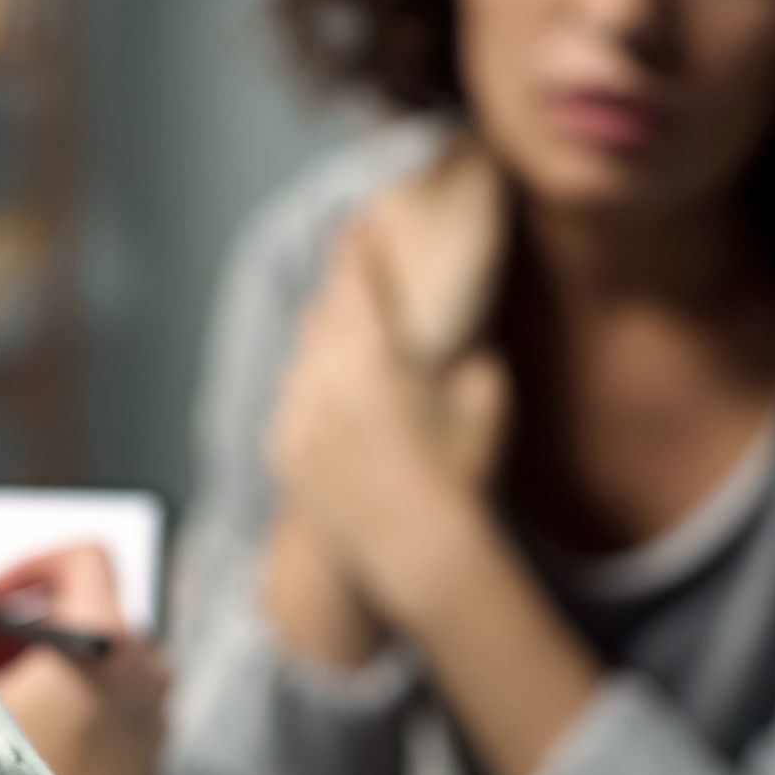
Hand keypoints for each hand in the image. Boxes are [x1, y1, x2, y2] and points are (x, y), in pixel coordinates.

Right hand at [0, 545, 168, 774]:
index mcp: (108, 641)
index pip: (86, 558)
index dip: (31, 565)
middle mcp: (144, 670)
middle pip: (89, 610)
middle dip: (27, 623)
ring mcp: (152, 713)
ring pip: (98, 658)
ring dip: (46, 663)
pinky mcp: (148, 753)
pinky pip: (110, 698)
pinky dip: (70, 695)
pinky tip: (24, 733)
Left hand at [269, 227, 511, 616]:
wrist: (412, 551)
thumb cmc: (458, 476)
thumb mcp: (488, 401)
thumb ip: (474, 359)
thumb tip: (469, 343)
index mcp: (370, 353)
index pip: (358, 280)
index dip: (360, 247)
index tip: (362, 223)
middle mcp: (322, 376)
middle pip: (324, 313)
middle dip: (341, 289)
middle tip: (353, 269)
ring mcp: (298, 415)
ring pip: (303, 357)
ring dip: (324, 338)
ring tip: (344, 331)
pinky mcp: (287, 451)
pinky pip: (293, 402)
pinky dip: (310, 389)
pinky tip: (329, 393)